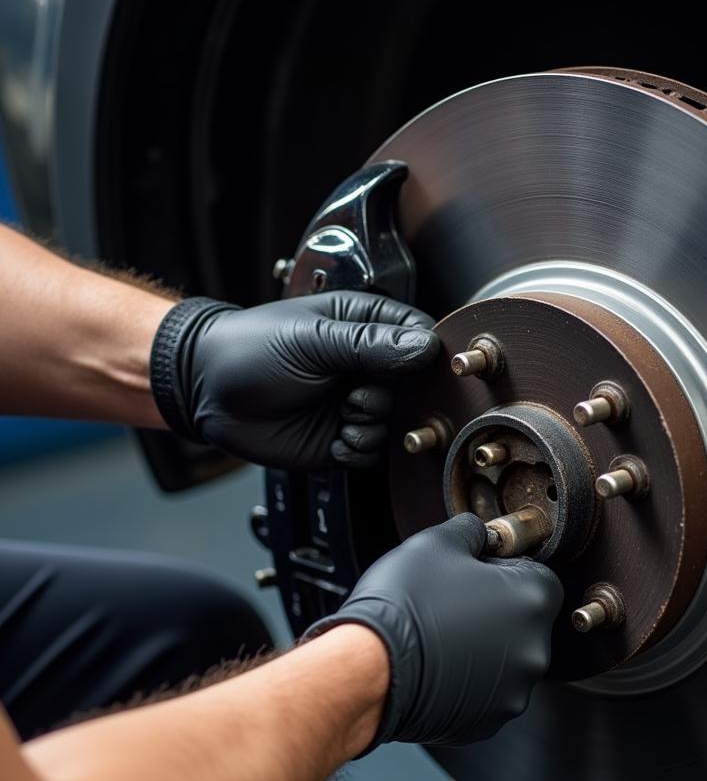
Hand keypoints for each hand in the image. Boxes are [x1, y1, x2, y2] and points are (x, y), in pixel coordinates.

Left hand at [149, 291, 438, 469]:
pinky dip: (359, 450)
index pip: (420, 338)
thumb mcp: (314, 340)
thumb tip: (424, 346)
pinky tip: (336, 438)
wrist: (206, 391)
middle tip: (358, 396)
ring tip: (342, 415)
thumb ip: (371, 344)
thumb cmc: (249, 349)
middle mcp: (366, 367)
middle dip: (392, 399)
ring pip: (397, 424)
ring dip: (374, 427)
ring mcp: (356, 404)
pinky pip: (374, 453)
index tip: (417, 371)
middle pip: (415, 389)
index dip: (426, 357)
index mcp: (365, 327)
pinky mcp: (343, 438)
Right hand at [306, 514, 563, 750]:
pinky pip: (486, 694)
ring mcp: (512, 691)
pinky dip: (468, 682)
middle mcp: (534, 650)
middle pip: (524, 621)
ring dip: (483, 648)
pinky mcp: (487, 722)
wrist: (368, 669)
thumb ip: (471, 531)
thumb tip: (478, 533)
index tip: (476, 574)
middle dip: (494, 612)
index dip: (503, 570)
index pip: (537, 575)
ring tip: (440, 636)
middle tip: (452, 604)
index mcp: (532, 600)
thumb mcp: (436, 543)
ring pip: (506, 660)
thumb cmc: (403, 606)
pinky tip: (438, 666)